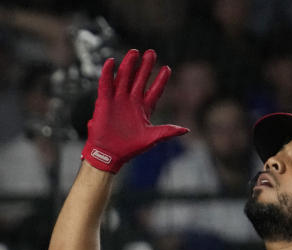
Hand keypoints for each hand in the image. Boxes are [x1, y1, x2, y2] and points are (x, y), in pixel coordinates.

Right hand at [82, 49, 188, 172]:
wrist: (109, 155)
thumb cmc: (130, 148)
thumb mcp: (152, 138)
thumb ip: (168, 131)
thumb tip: (186, 130)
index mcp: (144, 109)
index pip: (155, 91)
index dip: (161, 80)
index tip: (167, 68)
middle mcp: (131, 102)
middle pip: (140, 79)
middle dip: (146, 67)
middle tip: (151, 53)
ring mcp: (118, 100)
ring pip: (124, 78)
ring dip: (129, 66)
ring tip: (134, 52)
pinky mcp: (104, 102)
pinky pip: (106, 85)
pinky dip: (108, 74)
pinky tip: (111, 61)